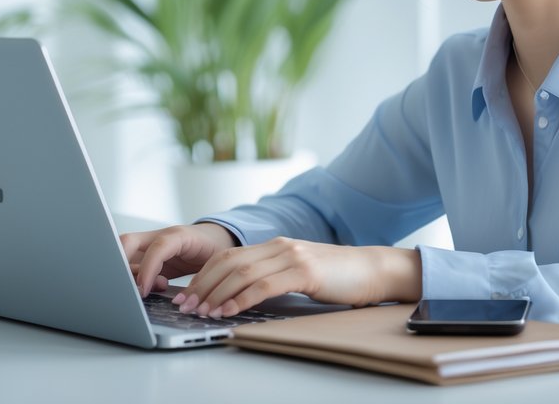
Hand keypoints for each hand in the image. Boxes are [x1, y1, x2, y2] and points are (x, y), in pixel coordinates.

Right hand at [121, 223, 237, 296]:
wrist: (212, 241)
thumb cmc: (214, 250)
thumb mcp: (213, 263)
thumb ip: (200, 278)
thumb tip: (185, 299)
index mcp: (179, 235)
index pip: (158, 247)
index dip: (148, 269)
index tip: (143, 290)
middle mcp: (159, 236)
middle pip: (127, 242)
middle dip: (120, 264)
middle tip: (131, 288)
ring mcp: (150, 244)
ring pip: (124, 253)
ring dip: (128, 274)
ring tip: (148, 289)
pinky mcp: (146, 256)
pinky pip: (130, 263)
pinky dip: (133, 278)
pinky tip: (148, 288)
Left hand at [173, 237, 421, 318]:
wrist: (372, 270)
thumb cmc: (336, 277)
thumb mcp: (297, 272)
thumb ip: (272, 276)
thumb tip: (239, 296)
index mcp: (274, 245)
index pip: (227, 257)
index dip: (203, 276)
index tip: (187, 295)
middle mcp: (279, 246)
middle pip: (228, 262)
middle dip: (202, 286)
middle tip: (186, 306)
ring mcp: (291, 256)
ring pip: (242, 273)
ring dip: (217, 294)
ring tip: (203, 312)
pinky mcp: (304, 271)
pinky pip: (264, 285)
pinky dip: (242, 299)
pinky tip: (229, 311)